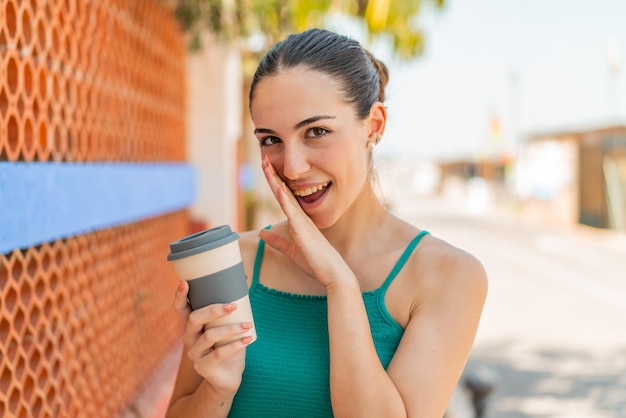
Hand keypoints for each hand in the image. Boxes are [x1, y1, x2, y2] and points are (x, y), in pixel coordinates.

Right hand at [173, 280, 251, 393]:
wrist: (229, 376)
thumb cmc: (229, 344)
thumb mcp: (230, 324)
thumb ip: (233, 306)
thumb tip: (243, 277)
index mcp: (193, 325)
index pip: (180, 308)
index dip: (180, 296)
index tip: (184, 282)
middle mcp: (189, 337)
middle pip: (194, 319)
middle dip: (213, 310)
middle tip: (233, 306)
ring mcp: (195, 353)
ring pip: (209, 336)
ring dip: (231, 329)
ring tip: (248, 325)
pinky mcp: (204, 367)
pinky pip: (219, 354)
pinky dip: (236, 345)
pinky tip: (248, 339)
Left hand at [260, 156, 353, 287]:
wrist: (332, 272)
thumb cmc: (314, 262)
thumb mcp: (290, 250)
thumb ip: (276, 241)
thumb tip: (262, 233)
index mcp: (298, 220)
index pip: (282, 197)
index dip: (274, 182)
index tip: (267, 168)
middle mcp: (300, 217)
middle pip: (283, 192)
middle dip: (273, 175)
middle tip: (265, 158)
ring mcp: (302, 222)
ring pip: (285, 197)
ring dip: (276, 180)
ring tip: (267, 165)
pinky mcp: (303, 230)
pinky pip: (292, 211)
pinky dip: (285, 199)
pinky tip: (279, 188)